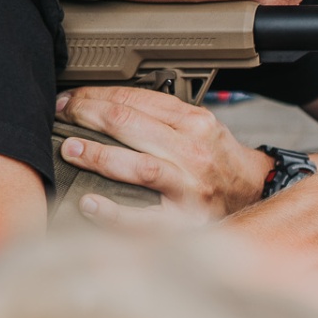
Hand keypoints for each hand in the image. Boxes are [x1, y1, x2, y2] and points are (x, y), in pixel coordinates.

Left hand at [56, 87, 273, 223]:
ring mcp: (190, 188)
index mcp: (196, 123)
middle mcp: (194, 152)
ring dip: (98, 155)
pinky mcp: (185, 221)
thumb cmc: (218, 159)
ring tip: (71, 149)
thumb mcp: (200, 125)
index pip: (138, 101)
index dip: (98, 96)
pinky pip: (145, 219)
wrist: (254, 191)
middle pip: (132, 126)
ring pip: (139, 167)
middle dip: (89, 116)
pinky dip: (114, 213)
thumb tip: (106, 106)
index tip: (73, 100)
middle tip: (63, 116)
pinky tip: (89, 204)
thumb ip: (162, 115)